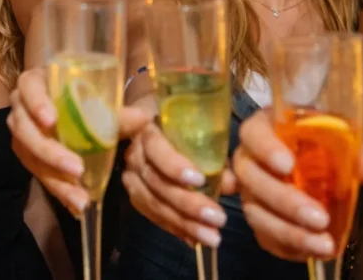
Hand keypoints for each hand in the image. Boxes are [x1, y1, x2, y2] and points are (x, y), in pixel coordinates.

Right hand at [8, 67, 151, 215]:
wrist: (73, 106)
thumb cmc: (83, 95)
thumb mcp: (99, 100)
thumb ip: (117, 112)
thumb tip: (143, 118)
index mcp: (35, 83)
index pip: (29, 88)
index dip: (37, 104)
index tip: (52, 121)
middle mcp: (21, 107)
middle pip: (25, 130)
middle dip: (51, 152)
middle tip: (77, 169)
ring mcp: (21, 133)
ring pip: (31, 158)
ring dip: (56, 180)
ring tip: (81, 199)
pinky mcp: (27, 155)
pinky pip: (39, 174)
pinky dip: (59, 190)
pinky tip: (76, 205)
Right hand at [120, 122, 232, 248]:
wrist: (152, 122)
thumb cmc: (179, 123)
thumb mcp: (197, 128)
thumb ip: (213, 153)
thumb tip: (231, 183)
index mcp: (148, 131)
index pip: (156, 149)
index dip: (174, 166)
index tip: (199, 180)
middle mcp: (134, 155)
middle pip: (157, 183)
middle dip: (188, 204)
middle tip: (218, 218)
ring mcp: (131, 177)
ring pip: (154, 203)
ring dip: (184, 223)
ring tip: (211, 237)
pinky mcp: (135, 195)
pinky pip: (153, 215)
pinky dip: (176, 228)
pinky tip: (194, 240)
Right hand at [230, 109, 362, 260]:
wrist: (318, 164)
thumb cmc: (322, 144)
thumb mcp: (340, 143)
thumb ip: (356, 155)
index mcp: (266, 129)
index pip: (253, 134)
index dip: (266, 149)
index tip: (288, 165)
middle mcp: (250, 159)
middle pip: (252, 178)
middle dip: (285, 200)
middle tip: (319, 218)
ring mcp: (250, 191)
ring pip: (255, 212)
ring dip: (289, 232)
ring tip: (323, 244)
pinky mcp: (258, 218)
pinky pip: (264, 236)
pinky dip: (288, 247)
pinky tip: (312, 251)